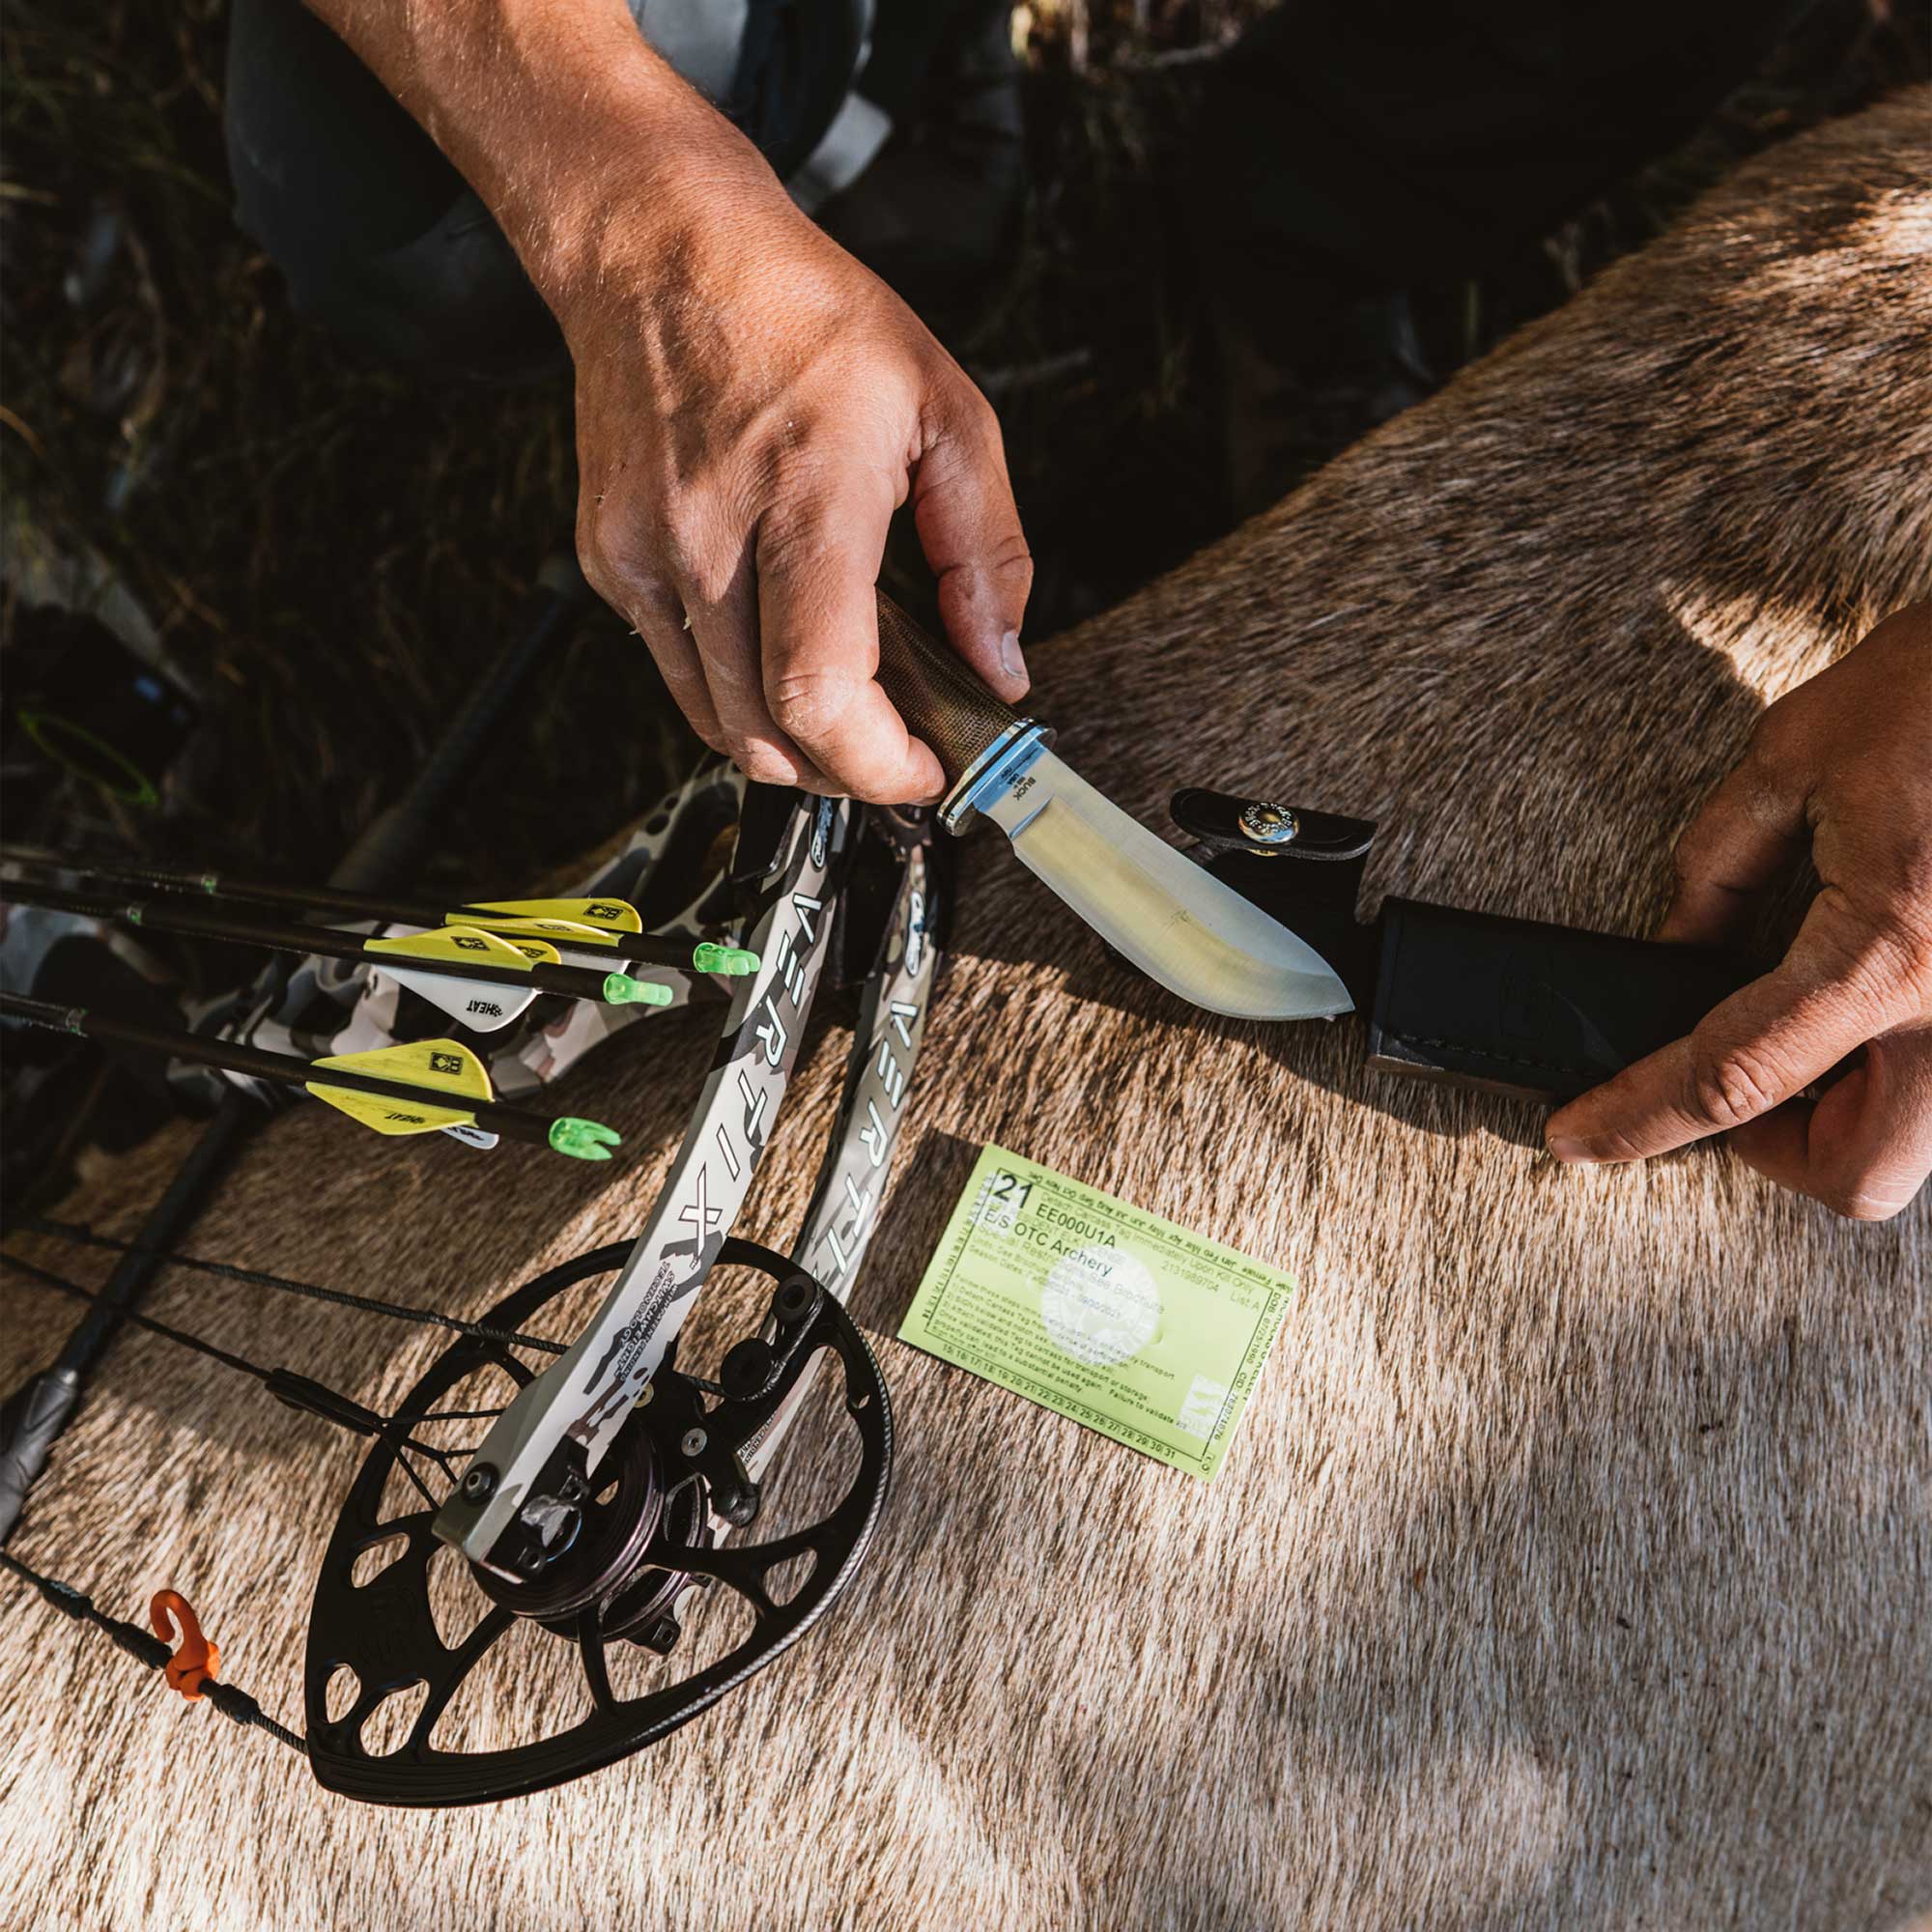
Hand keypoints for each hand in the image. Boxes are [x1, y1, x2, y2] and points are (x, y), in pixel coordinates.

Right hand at [559, 142, 1030, 801]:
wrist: (664, 252)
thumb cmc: (806, 317)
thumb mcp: (945, 412)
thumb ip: (987, 553)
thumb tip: (1002, 666)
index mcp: (805, 499)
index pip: (821, 694)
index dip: (880, 765)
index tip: (927, 772)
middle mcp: (709, 539)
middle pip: (767, 734)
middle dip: (847, 773)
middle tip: (900, 752)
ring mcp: (648, 558)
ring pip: (718, 724)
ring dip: (791, 746)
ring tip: (849, 708)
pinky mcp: (612, 566)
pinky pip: (678, 675)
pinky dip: (738, 693)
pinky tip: (780, 646)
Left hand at [1546, 603, 1931, 1219]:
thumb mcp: (1797, 757)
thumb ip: (1719, 867)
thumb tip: (1679, 947)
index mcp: (1886, 956)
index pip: (1728, 1077)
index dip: (1636, 1117)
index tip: (1577, 1135)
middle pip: (1854, 1173)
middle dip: (1771, 1152)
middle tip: (1719, 1091)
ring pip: (1918, 1145)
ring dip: (1845, 1117)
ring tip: (1797, 1038)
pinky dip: (1901, 1070)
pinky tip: (1869, 1004)